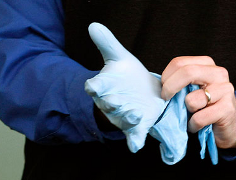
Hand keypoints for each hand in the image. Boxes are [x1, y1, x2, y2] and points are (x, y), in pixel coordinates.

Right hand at [84, 23, 165, 151]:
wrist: (143, 92)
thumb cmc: (127, 75)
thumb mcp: (119, 57)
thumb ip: (106, 43)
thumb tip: (93, 24)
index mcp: (104, 87)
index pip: (94, 86)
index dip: (93, 87)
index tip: (92, 86)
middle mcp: (111, 103)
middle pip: (108, 104)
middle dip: (111, 104)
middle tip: (115, 101)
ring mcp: (123, 116)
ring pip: (123, 119)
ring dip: (128, 118)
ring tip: (136, 115)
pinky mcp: (137, 126)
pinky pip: (134, 136)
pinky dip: (135, 142)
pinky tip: (136, 146)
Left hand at [161, 56, 235, 148]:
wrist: (229, 127)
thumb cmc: (205, 107)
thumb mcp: (192, 89)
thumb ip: (180, 83)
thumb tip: (158, 85)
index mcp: (207, 64)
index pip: (180, 63)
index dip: (166, 77)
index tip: (163, 90)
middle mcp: (218, 73)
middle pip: (187, 72)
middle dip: (170, 88)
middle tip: (166, 100)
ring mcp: (225, 90)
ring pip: (192, 100)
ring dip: (186, 112)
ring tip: (191, 115)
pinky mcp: (227, 109)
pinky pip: (199, 118)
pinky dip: (193, 125)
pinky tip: (197, 125)